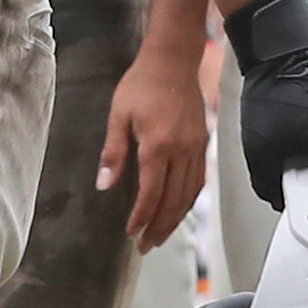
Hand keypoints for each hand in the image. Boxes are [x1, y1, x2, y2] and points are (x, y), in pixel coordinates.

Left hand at [98, 47, 208, 244]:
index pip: (150, 192)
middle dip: (159, 226)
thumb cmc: (142, 84)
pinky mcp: (203, 144)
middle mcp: (182, 151)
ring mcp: (196, 148)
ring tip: (161, 235)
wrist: (172, 61)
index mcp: (158, 145)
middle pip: (174, 200)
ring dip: (176, 218)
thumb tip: (104, 185)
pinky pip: (199, 180)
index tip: (132, 233)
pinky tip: (179, 209)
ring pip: (190, 194)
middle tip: (146, 246)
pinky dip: (190, 200)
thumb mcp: (118, 116)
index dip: (142, 217)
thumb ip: (113, 152)